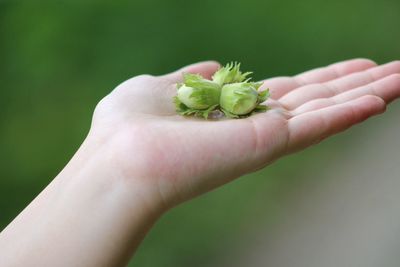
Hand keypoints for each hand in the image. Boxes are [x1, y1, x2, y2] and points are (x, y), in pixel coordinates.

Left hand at [90, 59, 399, 210]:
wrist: (120, 161)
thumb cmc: (127, 126)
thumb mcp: (158, 88)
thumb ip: (189, 77)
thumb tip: (213, 65)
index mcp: (230, 110)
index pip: (286, 92)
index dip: (320, 79)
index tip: (349, 67)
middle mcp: (253, 124)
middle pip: (315, 99)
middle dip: (356, 83)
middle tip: (395, 68)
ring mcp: (263, 137)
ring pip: (327, 111)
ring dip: (368, 94)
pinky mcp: (266, 145)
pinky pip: (317, 126)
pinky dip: (351, 112)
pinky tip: (383, 97)